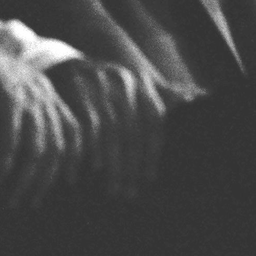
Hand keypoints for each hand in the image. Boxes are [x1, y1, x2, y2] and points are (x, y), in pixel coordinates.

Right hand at [0, 20, 84, 208]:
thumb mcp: (23, 87)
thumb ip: (33, 108)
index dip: (75, 158)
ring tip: (13, 198)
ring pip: (36, 150)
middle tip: (32, 201)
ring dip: (25, 179)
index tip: (69, 181)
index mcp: (52, 97)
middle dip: (46, 179)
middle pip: (56, 148)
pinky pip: (11, 140)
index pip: (75, 133)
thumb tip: (31, 139)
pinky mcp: (8, 101)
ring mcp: (29, 101)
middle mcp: (46, 100)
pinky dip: (6, 163)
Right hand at [50, 59, 168, 199]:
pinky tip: (94, 170)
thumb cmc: (104, 82)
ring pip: (112, 135)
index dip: (152, 151)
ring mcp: (99, 87)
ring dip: (114, 166)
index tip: (148, 178)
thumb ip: (161, 92)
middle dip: (132, 166)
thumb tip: (193, 98)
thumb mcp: (132, 83)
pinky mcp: (76, 94)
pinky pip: (88, 130)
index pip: (153, 120)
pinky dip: (92, 151)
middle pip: (132, 132)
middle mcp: (122, 83)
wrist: (63, 63)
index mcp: (138, 82)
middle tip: (129, 192)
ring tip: (114, 189)